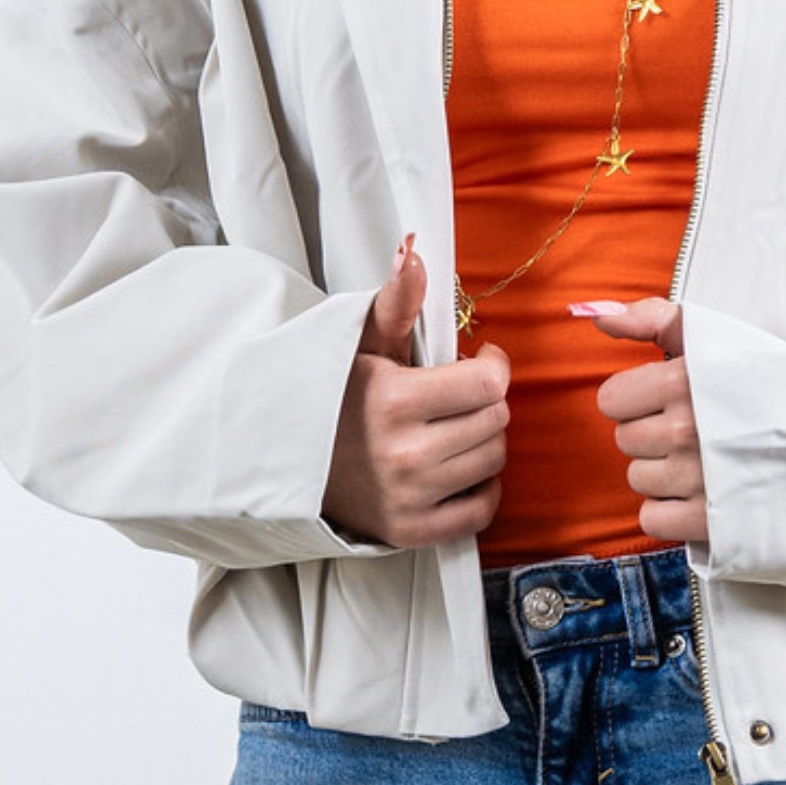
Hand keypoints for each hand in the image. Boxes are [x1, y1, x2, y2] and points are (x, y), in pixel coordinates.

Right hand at [321, 237, 510, 548]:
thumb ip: (396, 301)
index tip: (479, 358)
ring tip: (455, 425)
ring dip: (484, 439)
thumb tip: (414, 252)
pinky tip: (461, 468)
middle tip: (459, 394)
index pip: (488, 383)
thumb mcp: (360, 343)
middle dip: (486, 400)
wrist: (288, 459)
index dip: (493, 364)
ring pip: (494, 460)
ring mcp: (409, 498)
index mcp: (394, 400)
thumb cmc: (334, 394)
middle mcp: (405, 454)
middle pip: (497, 420)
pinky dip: (482, 489)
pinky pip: (482, 511)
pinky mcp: (411, 531)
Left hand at [592, 298, 708, 544]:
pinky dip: (672, 511)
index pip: (610, 401)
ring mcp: (698, 478)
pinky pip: (653, 519)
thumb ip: (648, 318)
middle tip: (694, 427)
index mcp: (682, 382)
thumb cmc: (764, 380)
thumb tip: (596, 315)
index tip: (669, 398)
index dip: (638, 397)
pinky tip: (702, 490)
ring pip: (637, 479)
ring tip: (704, 458)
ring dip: (663, 472)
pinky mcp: (711, 520)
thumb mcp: (710, 335)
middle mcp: (686, 430)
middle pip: (624, 440)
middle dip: (652, 433)